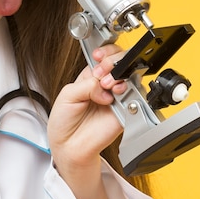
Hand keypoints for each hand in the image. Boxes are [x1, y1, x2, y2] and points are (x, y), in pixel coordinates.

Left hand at [47, 45, 125, 198]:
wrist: (69, 145)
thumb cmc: (65, 121)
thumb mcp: (68, 94)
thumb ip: (87, 84)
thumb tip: (104, 85)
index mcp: (91, 77)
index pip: (105, 57)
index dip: (105, 53)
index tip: (98, 57)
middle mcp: (106, 85)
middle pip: (121, 62)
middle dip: (113, 61)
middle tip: (101, 72)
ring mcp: (117, 97)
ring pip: (130, 75)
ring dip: (119, 73)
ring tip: (105, 84)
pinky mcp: (126, 111)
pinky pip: (134, 95)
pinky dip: (126, 89)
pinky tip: (114, 92)